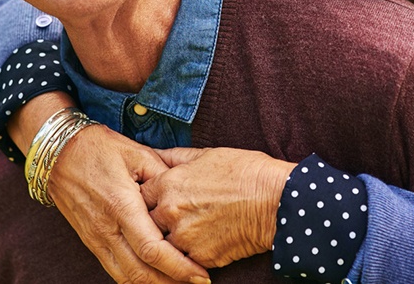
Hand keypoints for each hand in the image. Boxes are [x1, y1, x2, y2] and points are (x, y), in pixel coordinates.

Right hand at [49, 124, 210, 283]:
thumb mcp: (138, 153)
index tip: (200, 273)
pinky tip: (154, 275)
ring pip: (126, 278)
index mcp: (121, 205)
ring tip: (179, 282)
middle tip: (197, 282)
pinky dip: (136, 279)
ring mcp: (96, 239)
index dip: (179, 266)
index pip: (152, 249)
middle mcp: (107, 229)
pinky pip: (115, 271)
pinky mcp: (91, 242)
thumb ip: (163, 177)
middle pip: (141, 273)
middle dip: (171, 283)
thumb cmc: (101, 148)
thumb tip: (184, 196)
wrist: (60, 154)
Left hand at [141, 147, 295, 268]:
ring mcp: (182, 237)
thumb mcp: (206, 154)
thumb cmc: (244, 171)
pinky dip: (188, 255)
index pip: (139, 194)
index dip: (145, 196)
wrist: (274, 200)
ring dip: (169, 239)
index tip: (153, 198)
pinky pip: (182, 260)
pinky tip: (202, 243)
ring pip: (161, 245)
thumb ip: (176, 158)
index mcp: (168, 183)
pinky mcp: (199, 259)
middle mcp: (169, 211)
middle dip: (152, 220)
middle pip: (145, 222)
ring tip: (188, 231)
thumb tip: (157, 155)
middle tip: (170, 216)